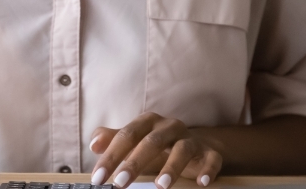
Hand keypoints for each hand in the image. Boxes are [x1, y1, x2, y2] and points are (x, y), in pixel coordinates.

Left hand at [89, 112, 222, 188]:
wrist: (194, 144)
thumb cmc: (157, 144)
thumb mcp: (134, 140)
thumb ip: (113, 140)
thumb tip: (94, 144)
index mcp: (148, 122)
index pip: (126, 135)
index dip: (111, 156)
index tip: (98, 178)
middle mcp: (169, 127)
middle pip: (151, 142)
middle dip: (135, 162)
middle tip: (120, 183)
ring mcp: (191, 139)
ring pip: (182, 149)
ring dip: (172, 167)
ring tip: (161, 186)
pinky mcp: (209, 152)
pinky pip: (211, 159)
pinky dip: (208, 170)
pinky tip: (201, 182)